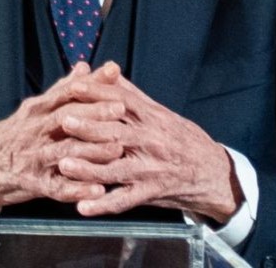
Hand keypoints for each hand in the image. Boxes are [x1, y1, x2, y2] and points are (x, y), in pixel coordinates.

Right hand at [0, 62, 128, 215]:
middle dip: (95, 113)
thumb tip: (85, 66)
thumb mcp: (35, 110)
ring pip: (66, 151)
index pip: (66, 92)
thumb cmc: (16, 135)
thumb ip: (62, 90)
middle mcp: (34, 130)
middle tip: (120, 109)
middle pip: (67, 117)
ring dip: (92, 151)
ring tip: (117, 150)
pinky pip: (58, 187)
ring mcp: (33, 157)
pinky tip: (98, 191)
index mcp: (37, 109)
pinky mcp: (33, 183)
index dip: (90, 83)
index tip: (114, 72)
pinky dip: (78, 189)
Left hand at [53, 65, 241, 222]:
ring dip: (89, 169)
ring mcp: (150, 169)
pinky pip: (124, 200)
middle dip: (89, 128)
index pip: (122, 100)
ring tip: (64, 165)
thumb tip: (107, 69)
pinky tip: (82, 207)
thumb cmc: (180, 138)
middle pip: (117, 133)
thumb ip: (132, 94)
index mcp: (152, 118)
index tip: (74, 87)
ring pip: (116, 169)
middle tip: (64, 122)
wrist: (211, 172)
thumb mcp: (160, 113)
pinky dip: (103, 205)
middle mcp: (151, 141)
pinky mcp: (151, 193)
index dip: (98, 93)